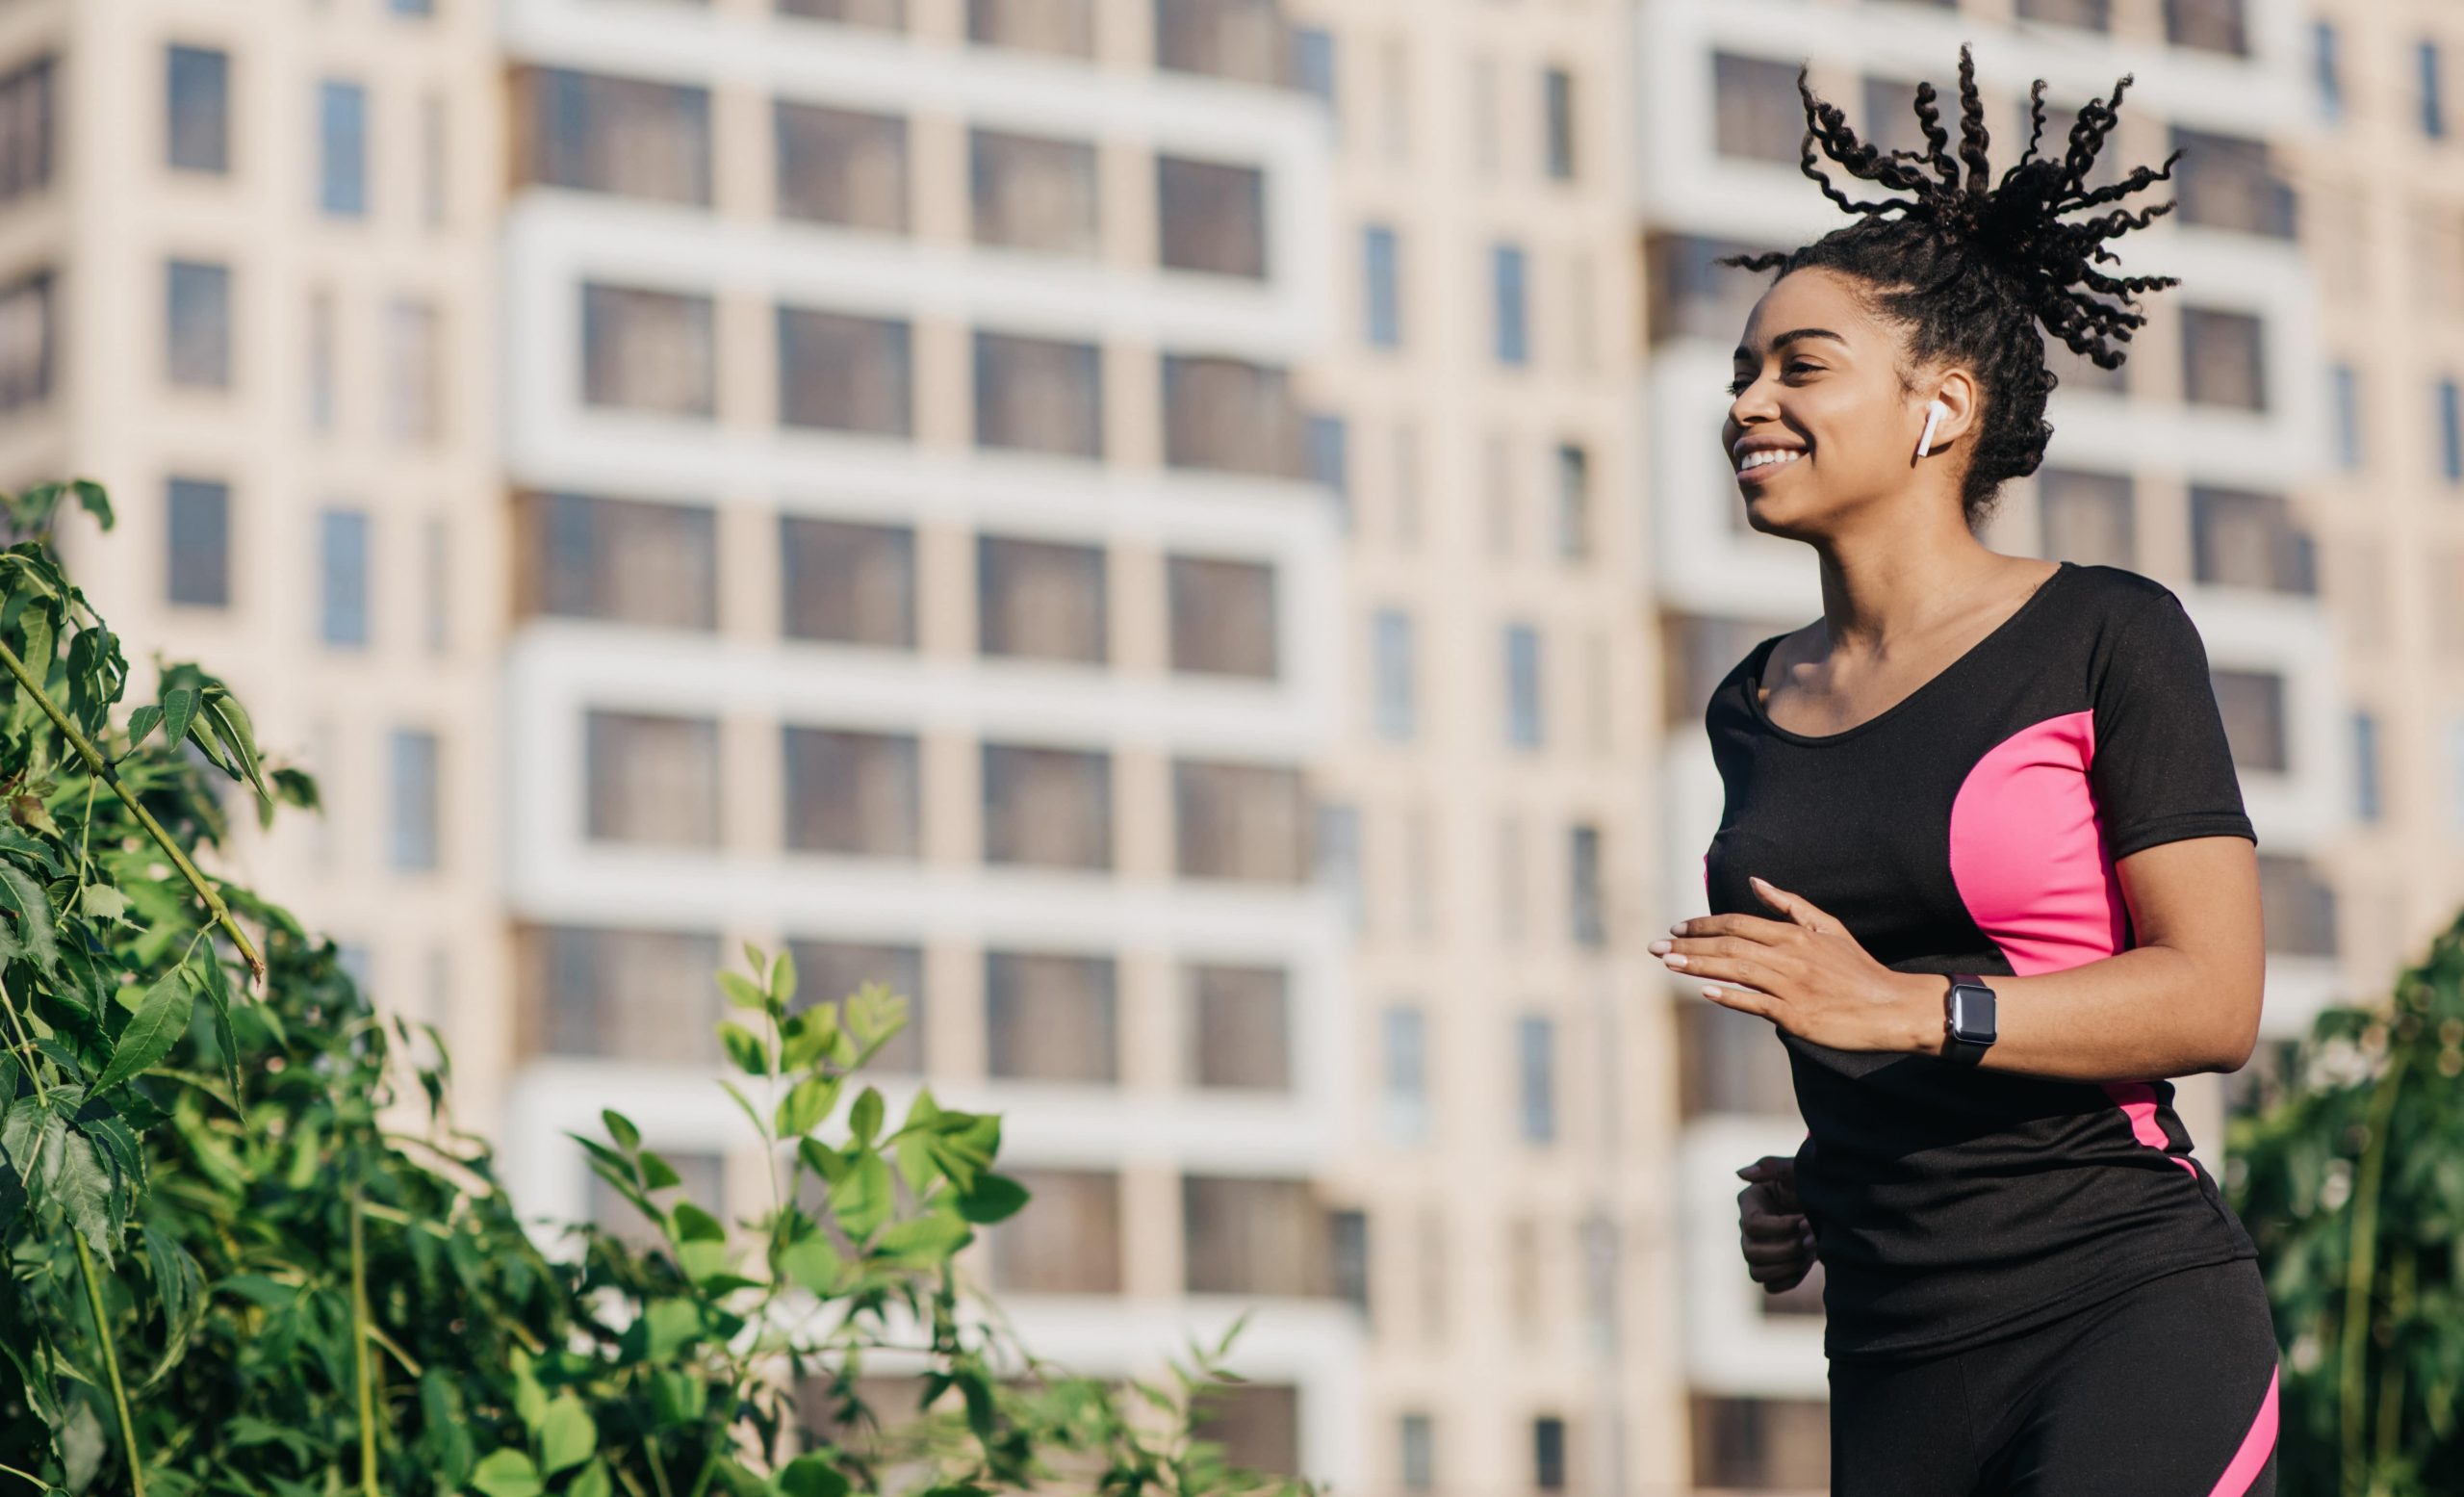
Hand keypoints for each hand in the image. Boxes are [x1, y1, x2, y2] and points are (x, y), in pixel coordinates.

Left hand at [1652, 875, 1940, 1054]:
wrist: (1890, 1007)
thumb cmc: (1857, 969)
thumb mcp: (1828, 928)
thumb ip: (1790, 904)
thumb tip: (1755, 881)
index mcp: (1794, 935)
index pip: (1738, 924)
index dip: (1704, 925)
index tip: (1676, 929)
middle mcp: (1788, 958)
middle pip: (1728, 946)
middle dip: (1688, 945)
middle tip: (1655, 947)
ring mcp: (1791, 987)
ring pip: (1735, 971)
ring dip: (1698, 966)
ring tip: (1668, 964)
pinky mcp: (1795, 1015)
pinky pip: (1755, 1004)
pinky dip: (1730, 997)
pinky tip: (1706, 992)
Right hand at [1736, 1155, 1815, 1293]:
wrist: (1830, 1207)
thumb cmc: (1813, 1184)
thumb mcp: (1797, 1171)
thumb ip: (1772, 1166)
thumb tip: (1740, 1174)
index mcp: (1749, 1203)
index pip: (1753, 1225)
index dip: (1781, 1228)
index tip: (1805, 1220)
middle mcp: (1747, 1229)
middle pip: (1751, 1253)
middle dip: (1787, 1249)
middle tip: (1812, 1238)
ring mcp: (1757, 1251)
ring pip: (1757, 1273)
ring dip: (1789, 1265)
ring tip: (1810, 1251)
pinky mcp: (1770, 1269)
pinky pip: (1771, 1286)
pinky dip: (1790, 1279)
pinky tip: (1807, 1263)